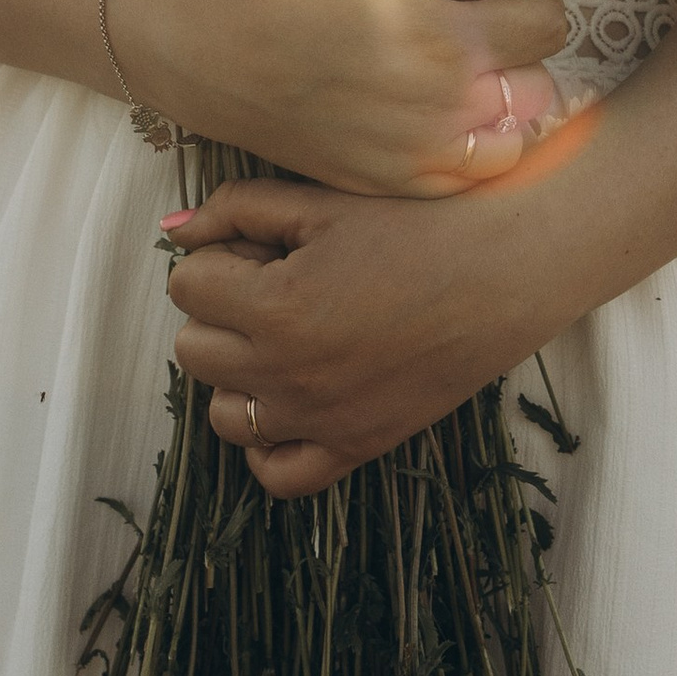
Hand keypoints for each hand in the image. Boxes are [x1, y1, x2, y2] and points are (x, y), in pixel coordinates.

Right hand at [128, 0, 572, 196]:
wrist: (212, 50)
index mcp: (450, 41)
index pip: (547, 28)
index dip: (537, 2)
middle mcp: (445, 110)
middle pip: (538, 91)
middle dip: (523, 57)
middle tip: (487, 36)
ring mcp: (416, 158)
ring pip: (512, 146)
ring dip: (504, 112)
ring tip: (471, 85)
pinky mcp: (387, 184)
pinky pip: (462, 180)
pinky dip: (468, 151)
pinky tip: (440, 122)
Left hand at [162, 160, 589, 496]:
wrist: (506, 271)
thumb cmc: (417, 224)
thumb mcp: (321, 201)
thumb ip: (236, 210)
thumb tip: (171, 232)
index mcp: (275, 307)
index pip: (186, 286)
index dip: (217, 257)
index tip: (261, 247)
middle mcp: (288, 374)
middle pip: (193, 350)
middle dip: (219, 311)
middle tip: (272, 283)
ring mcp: (321, 420)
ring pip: (224, 414)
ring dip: (237, 374)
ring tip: (284, 336)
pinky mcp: (357, 446)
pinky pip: (277, 474)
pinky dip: (267, 443)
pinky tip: (287, 399)